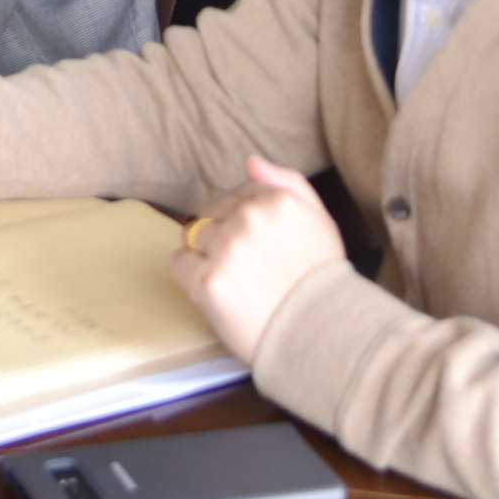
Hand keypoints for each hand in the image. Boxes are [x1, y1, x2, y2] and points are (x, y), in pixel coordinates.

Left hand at [166, 155, 346, 362]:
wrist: (319, 335)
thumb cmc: (320, 279)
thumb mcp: (319, 219)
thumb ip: (288, 183)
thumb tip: (251, 162)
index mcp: (277, 200)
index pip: (237, 195)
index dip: (242, 221)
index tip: (256, 246)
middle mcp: (250, 218)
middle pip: (211, 215)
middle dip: (221, 236)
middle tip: (245, 267)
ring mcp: (227, 249)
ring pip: (192, 237)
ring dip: (205, 255)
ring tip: (232, 280)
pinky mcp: (209, 281)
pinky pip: (179, 263)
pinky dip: (188, 275)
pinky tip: (213, 289)